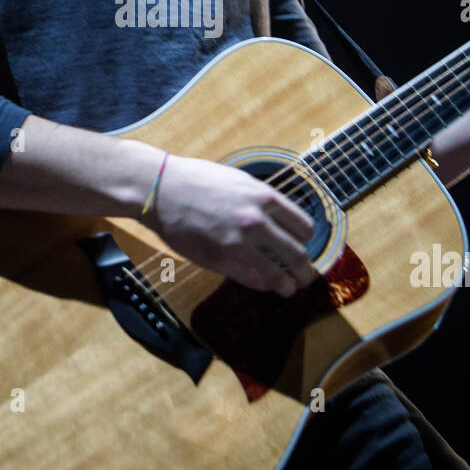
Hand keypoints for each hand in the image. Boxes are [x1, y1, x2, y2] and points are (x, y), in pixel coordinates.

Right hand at [143, 154, 315, 296]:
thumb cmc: (198, 180)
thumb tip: (282, 219)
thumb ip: (263, 200)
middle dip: (306, 270)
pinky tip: (263, 284)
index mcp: (263, 197)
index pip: (304, 227)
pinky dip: (261, 284)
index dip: (308, 240)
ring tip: (289, 289)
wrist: (161, 190)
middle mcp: (255, 222)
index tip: (305, 245)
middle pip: (296, 254)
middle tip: (307, 277)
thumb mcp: (240, 180)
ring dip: (287, 286)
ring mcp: (237, 244)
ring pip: (276, 275)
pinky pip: (250, 279)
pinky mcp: (219, 260)